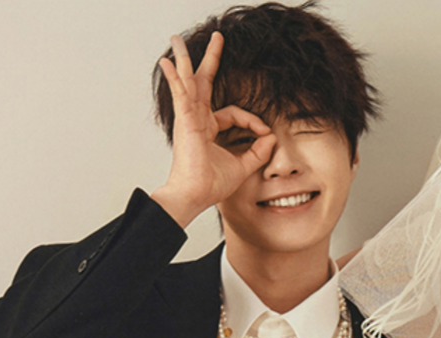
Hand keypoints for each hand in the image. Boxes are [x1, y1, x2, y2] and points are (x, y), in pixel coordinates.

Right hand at [150, 32, 276, 225]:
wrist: (195, 195)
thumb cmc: (211, 184)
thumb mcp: (243, 166)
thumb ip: (257, 152)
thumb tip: (272, 137)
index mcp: (208, 128)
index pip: (233, 113)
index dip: (252, 120)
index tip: (265, 134)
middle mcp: (196, 119)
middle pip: (204, 83)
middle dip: (210, 60)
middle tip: (218, 39)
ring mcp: (189, 118)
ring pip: (188, 82)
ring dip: (185, 59)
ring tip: (177, 39)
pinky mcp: (185, 121)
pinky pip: (181, 94)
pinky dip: (175, 78)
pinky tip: (169, 62)